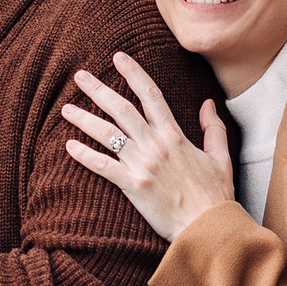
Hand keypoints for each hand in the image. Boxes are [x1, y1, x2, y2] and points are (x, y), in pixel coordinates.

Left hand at [60, 51, 235, 241]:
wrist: (209, 228)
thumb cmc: (216, 196)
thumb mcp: (221, 157)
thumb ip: (213, 128)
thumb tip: (208, 103)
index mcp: (175, 136)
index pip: (151, 95)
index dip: (133, 73)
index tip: (118, 57)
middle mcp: (156, 145)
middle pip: (122, 109)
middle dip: (98, 89)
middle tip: (79, 75)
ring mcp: (143, 165)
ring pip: (108, 134)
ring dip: (84, 119)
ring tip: (65, 108)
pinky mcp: (133, 187)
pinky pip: (104, 167)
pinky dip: (85, 156)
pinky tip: (69, 146)